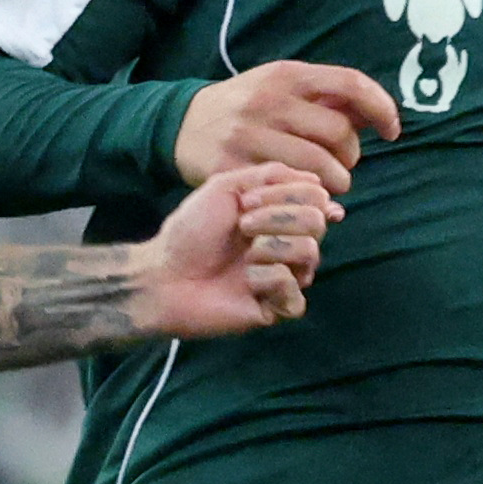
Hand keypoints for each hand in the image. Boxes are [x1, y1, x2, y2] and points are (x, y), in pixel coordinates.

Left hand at [131, 164, 338, 339]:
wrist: (165, 275)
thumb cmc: (191, 232)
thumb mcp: (227, 187)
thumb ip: (271, 176)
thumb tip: (317, 181)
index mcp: (279, 214)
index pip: (315, 196)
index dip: (288, 193)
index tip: (246, 200)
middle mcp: (287, 244)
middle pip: (317, 222)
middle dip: (279, 218)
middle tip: (242, 226)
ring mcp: (285, 276)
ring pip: (310, 254)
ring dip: (272, 247)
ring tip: (244, 257)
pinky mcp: (277, 308)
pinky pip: (295, 293)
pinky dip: (269, 281)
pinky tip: (246, 284)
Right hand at [174, 60, 395, 193]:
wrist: (182, 124)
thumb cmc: (245, 106)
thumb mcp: (280, 86)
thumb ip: (325, 97)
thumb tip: (374, 114)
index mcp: (287, 75)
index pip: (351, 84)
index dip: (382, 108)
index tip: (391, 130)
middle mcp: (269, 101)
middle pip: (340, 133)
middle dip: (351, 155)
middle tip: (342, 164)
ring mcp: (250, 136)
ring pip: (320, 168)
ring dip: (335, 183)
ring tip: (327, 185)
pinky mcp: (235, 169)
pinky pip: (288, 189)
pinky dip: (307, 198)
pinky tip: (304, 197)